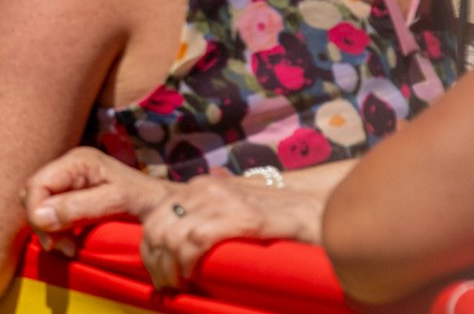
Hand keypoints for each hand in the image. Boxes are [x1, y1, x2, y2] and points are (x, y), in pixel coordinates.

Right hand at [23, 146, 168, 257]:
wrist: (168, 206)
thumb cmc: (146, 199)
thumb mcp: (115, 201)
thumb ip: (78, 207)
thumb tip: (40, 216)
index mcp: (78, 161)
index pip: (37, 184)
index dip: (36, 212)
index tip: (52, 240)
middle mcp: (69, 167)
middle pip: (33, 195)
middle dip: (42, 223)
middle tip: (62, 246)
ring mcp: (70, 182)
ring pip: (39, 206)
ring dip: (49, 230)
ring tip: (69, 246)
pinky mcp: (73, 197)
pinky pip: (51, 214)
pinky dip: (56, 231)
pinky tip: (72, 242)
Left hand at [136, 173, 320, 290]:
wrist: (324, 206)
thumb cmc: (279, 215)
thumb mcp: (235, 207)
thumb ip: (209, 215)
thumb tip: (187, 239)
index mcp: (198, 187)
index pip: (154, 217)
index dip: (150, 250)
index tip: (159, 275)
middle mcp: (204, 188)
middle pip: (156, 228)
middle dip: (154, 262)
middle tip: (166, 286)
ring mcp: (222, 200)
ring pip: (171, 235)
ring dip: (168, 267)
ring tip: (178, 286)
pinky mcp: (242, 216)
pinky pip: (196, 239)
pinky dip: (188, 261)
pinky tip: (195, 276)